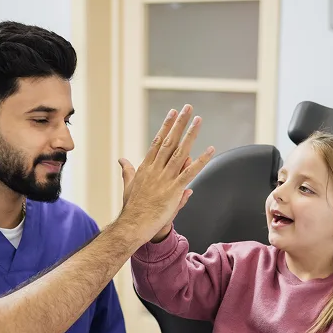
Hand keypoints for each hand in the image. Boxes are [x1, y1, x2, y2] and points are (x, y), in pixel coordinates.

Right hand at [118, 105, 213, 243]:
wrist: (132, 225)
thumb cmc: (131, 208)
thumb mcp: (127, 186)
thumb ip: (127, 171)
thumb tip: (122, 159)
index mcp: (145, 167)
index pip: (157, 142)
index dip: (166, 126)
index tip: (172, 113)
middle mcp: (155, 169)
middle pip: (169, 141)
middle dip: (179, 123)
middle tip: (187, 108)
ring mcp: (165, 179)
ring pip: (180, 152)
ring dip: (190, 135)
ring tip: (198, 120)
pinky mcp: (173, 190)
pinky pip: (190, 172)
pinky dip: (201, 161)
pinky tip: (210, 150)